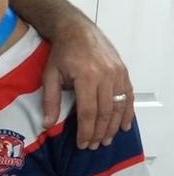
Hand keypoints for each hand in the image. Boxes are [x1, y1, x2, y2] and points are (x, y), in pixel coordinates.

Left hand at [41, 21, 133, 149]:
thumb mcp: (49, 76)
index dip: (85, 131)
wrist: (77, 29)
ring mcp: (117, 73)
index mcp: (86, 77)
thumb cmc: (62, 53)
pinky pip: (128, 95)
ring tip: (106, 140)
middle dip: (99, 133)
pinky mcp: (123, 71)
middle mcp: (105, 75)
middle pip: (105, 112)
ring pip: (119, 106)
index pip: (88, 112)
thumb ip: (50, 101)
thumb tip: (46, 125)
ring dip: (113, 126)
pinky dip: (127, 112)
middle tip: (93, 146)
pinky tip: (124, 126)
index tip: (82, 144)